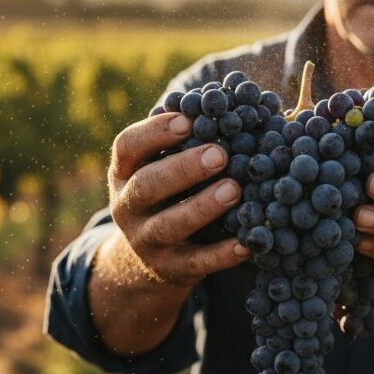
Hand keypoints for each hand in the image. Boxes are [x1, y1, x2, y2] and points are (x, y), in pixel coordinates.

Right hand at [108, 112, 249, 286]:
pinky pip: (197, 263)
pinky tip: (248, 242)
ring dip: (203, 207)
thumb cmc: (167, 193)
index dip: (154, 132)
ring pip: (170, 225)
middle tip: (220, 154)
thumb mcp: (161, 166)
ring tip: (235, 189)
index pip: (127, 147)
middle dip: (183, 169)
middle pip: (147, 185)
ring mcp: (146, 241)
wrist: (146, 259)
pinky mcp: (170, 270)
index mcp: (124, 173)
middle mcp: (128, 207)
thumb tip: (233, 103)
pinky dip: (222, 254)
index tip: (187, 120)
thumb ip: (186, 140)